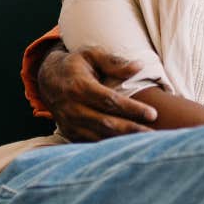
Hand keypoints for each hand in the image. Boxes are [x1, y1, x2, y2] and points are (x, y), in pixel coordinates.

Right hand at [38, 46, 156, 141]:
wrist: (48, 79)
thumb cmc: (76, 64)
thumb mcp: (92, 54)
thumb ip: (114, 62)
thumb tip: (139, 66)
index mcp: (80, 86)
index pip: (110, 101)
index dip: (132, 109)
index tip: (153, 114)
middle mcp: (73, 108)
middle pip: (107, 123)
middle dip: (132, 130)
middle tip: (155, 134)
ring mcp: (69, 123)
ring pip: (99, 137)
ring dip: (123, 142)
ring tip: (147, 143)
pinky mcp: (69, 133)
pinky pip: (91, 144)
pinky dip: (110, 147)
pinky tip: (129, 149)